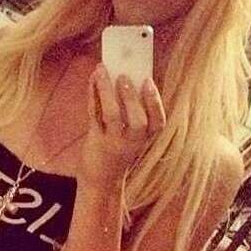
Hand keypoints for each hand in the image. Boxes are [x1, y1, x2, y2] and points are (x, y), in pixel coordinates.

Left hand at [79, 64, 165, 187]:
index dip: (154, 102)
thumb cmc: (118, 148)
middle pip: (137, 121)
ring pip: (112, 115)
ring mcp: (113, 143)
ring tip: (101, 71)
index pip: (158, 122)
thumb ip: (130, 109)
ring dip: (106, 91)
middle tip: (123, 76)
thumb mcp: (131, 134)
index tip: (148, 81)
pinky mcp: (95, 141)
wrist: (101, 179)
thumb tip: (120, 73)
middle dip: (131, 97)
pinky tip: (92, 79)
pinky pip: (94, 114)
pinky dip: (93, 94)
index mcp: (146, 138)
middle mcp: (132, 142)